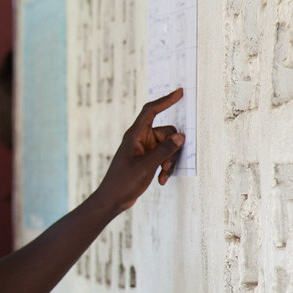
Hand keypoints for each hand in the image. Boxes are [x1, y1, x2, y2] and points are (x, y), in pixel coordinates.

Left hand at [98, 88, 185, 211]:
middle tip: (166, 167)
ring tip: (162, 176)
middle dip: (172, 150)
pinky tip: (160, 180)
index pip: (151, 111)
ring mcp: (143, 149)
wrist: (112, 200)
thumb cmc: (123, 182)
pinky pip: (163, 157)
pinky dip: (165, 168)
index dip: (165, 100)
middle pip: (167, 133)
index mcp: (135, 135)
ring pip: (168, 147)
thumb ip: (164, 150)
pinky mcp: (146, 159)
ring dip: (169, 162)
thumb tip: (180, 136)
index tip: (179, 92)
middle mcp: (140, 139)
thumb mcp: (147, 166)